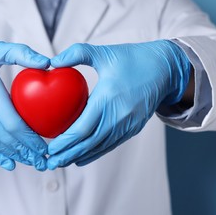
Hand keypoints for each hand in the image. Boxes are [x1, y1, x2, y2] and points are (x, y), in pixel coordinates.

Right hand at [0, 37, 49, 170]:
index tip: (45, 146)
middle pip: (5, 137)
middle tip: (44, 160)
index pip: (13, 123)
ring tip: (32, 162)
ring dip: (14, 155)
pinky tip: (9, 162)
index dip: (30, 138)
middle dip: (26, 151)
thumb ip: (23, 54)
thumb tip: (48, 63)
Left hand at [47, 40, 190, 168]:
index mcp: (108, 98)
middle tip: (49, 162)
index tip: (49, 148)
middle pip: (88, 143)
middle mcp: (118, 116)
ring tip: (61, 163)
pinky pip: (110, 145)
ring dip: (79, 157)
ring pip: (99, 147)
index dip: (65, 141)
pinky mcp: (132, 128)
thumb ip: (77, 53)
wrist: (166, 69)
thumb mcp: (104, 52)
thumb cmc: (133, 59)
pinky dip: (94, 153)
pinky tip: (81, 158)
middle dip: (67, 154)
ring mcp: (127, 125)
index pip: (82, 128)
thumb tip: (52, 62)